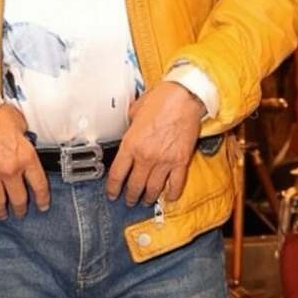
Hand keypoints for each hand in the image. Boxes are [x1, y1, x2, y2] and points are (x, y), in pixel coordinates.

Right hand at [0, 104, 49, 219]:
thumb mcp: (19, 121)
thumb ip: (24, 134)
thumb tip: (24, 136)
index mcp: (26, 157)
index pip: (39, 184)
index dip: (42, 197)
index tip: (43, 204)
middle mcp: (10, 170)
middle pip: (19, 198)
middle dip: (21, 208)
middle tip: (21, 212)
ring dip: (2, 210)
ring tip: (3, 215)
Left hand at [105, 81, 203, 205]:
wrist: (184, 96)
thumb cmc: (161, 99)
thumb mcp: (135, 112)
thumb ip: (130, 128)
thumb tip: (128, 133)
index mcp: (131, 143)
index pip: (117, 174)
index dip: (112, 188)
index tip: (112, 193)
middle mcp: (146, 156)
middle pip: (134, 186)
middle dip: (130, 196)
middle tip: (129, 200)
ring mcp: (164, 161)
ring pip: (153, 189)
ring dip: (148, 198)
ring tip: (146, 200)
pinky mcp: (181, 161)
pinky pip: (175, 185)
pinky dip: (171, 194)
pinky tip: (168, 196)